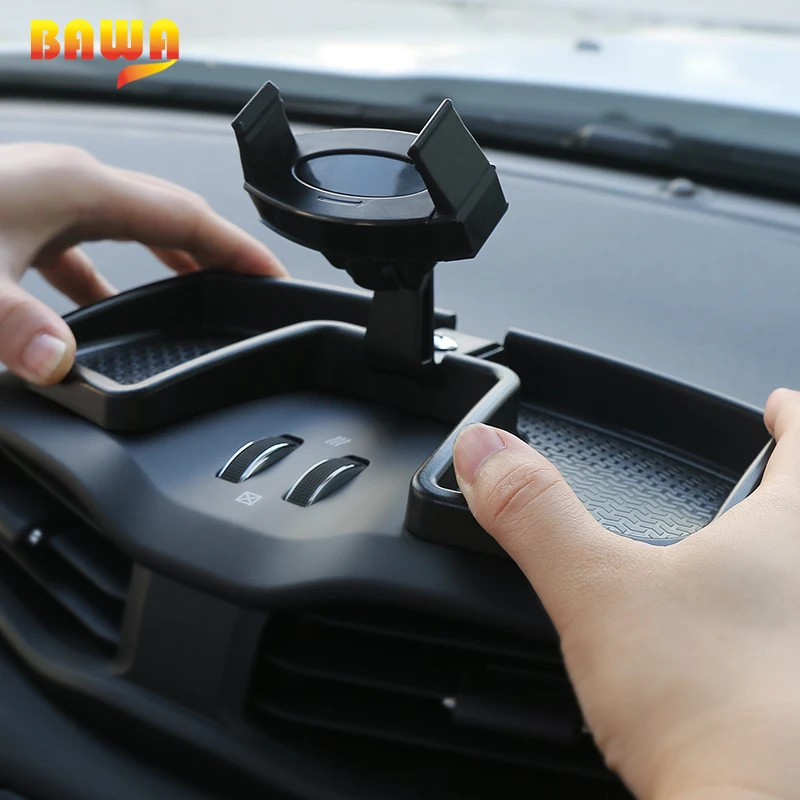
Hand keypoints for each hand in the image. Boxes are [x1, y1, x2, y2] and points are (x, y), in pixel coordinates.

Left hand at [0, 143, 286, 384]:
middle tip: (248, 292)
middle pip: (169, 217)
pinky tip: (103, 306)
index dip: (240, 250)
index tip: (275, 277)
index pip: (189, 218)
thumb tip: (61, 362)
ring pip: (130, 226)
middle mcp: (69, 183)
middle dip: (217, 256)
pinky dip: (111, 274)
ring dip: (169, 262)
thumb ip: (17, 324)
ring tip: (196, 298)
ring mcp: (43, 193)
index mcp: (79, 187)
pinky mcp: (19, 211)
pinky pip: (87, 241)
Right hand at [453, 388, 799, 799]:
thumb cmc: (712, 708)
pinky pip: (785, 644)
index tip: (781, 402)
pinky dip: (768, 631)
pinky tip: (741, 654)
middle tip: (770, 478)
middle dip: (790, 490)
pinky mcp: (795, 700)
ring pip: (796, 581)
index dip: (791, 416)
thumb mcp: (596, 589)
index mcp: (784, 536)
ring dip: (776, 563)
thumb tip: (483, 450)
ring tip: (748, 561)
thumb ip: (534, 513)